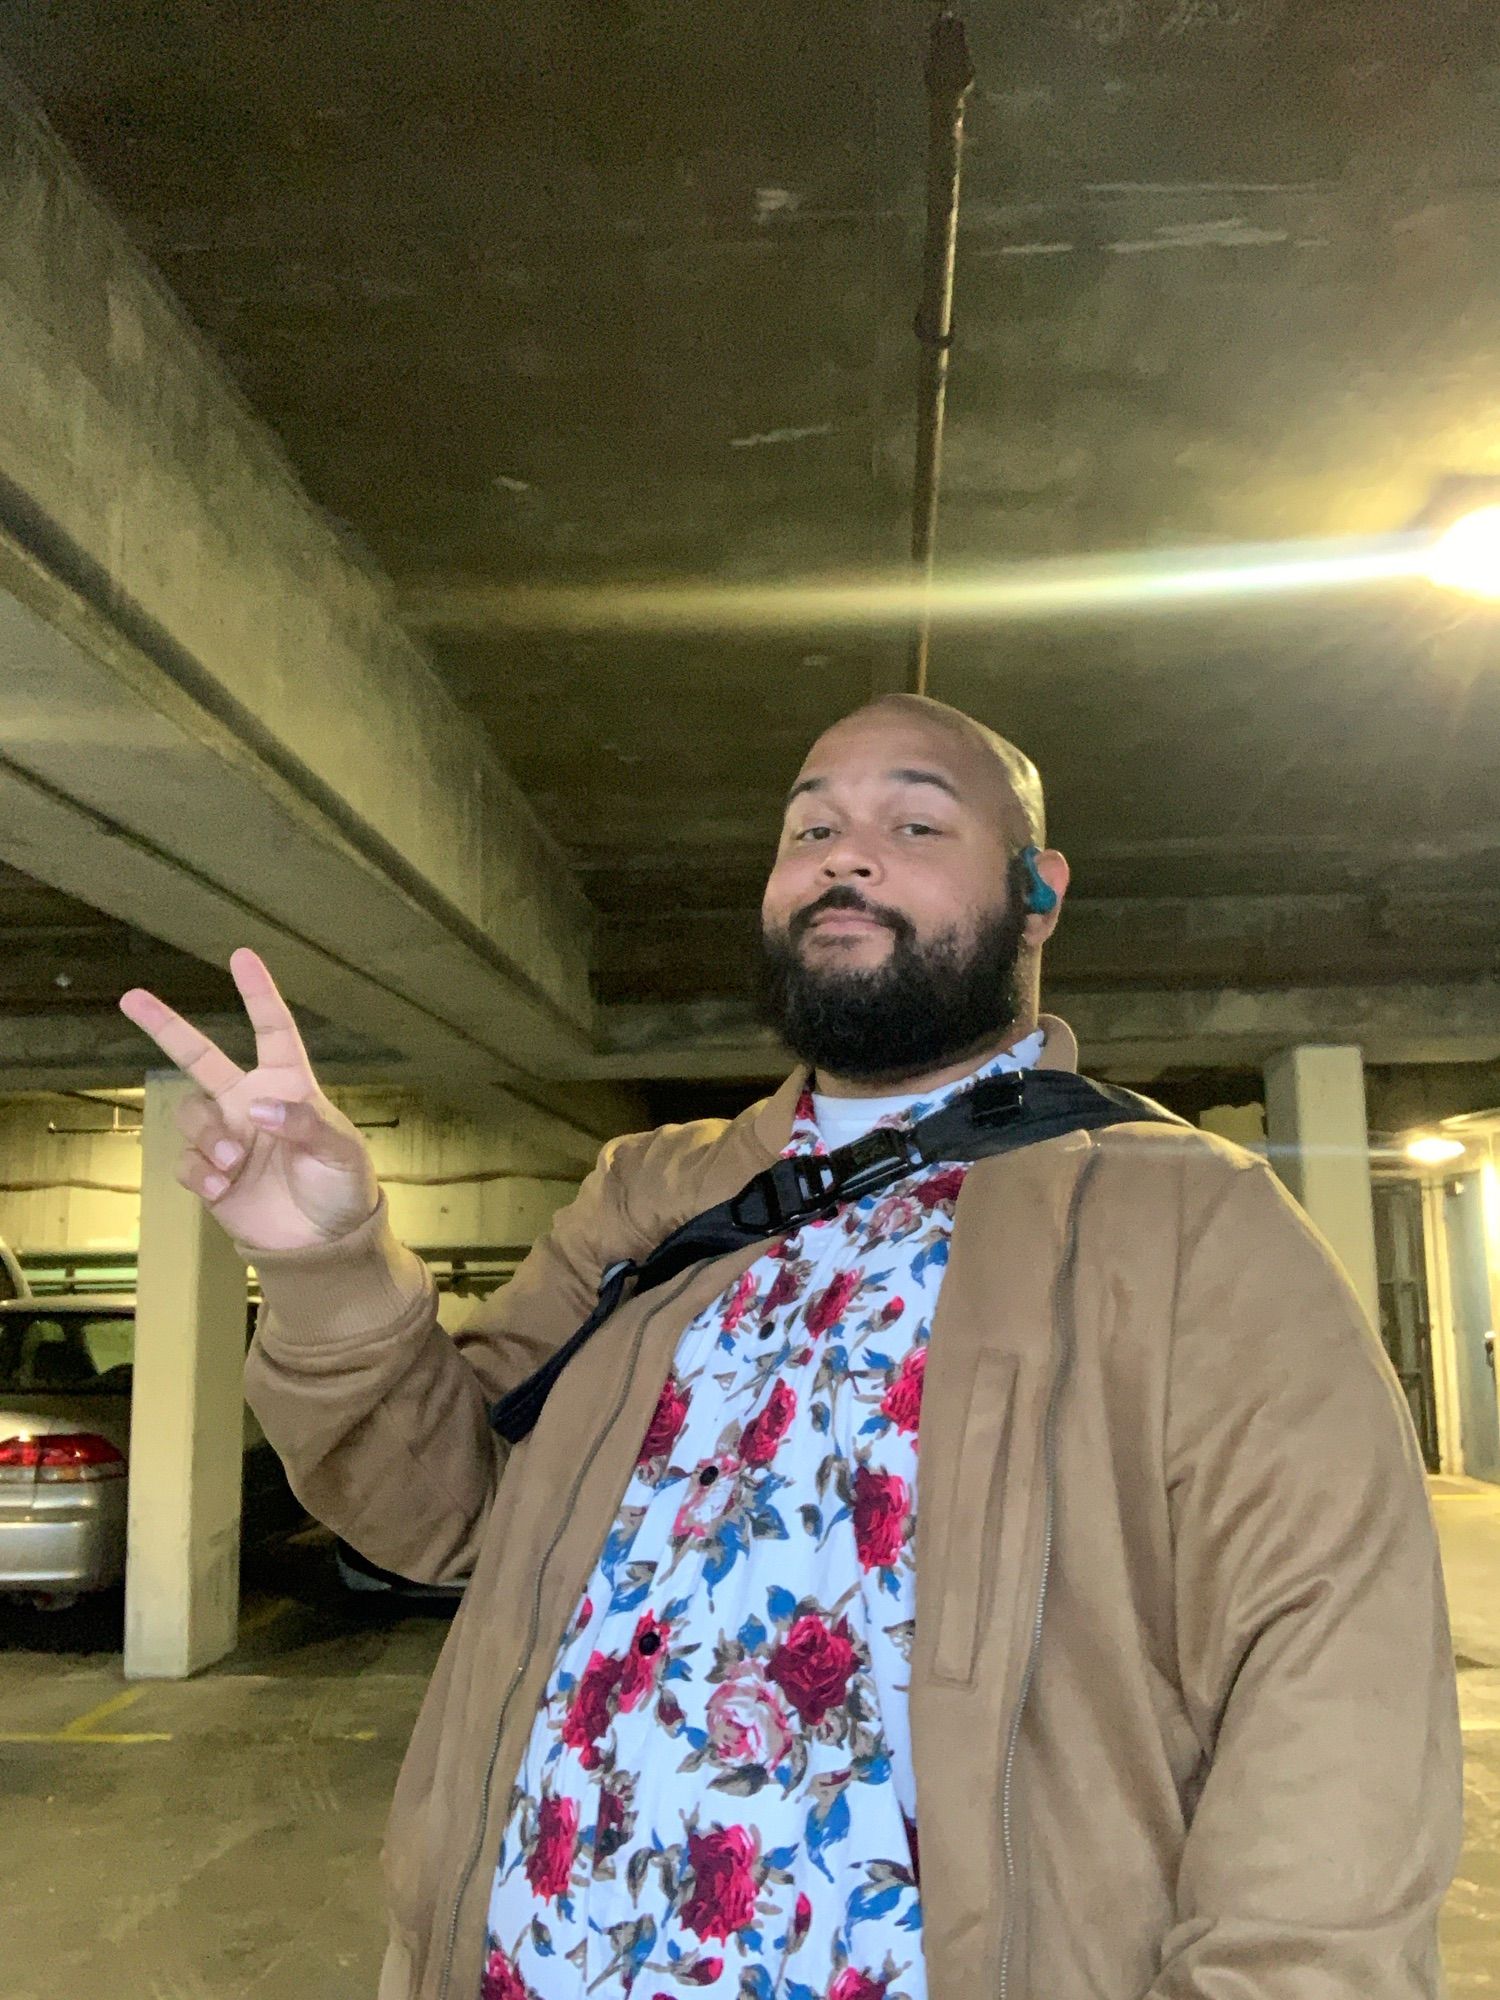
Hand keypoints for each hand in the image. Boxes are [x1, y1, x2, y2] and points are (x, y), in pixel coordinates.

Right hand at [118, 949, 379, 1253]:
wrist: (323, 1243)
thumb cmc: (342, 1186)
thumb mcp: (341, 1151)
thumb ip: (305, 1124)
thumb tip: (258, 1107)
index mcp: (289, 1085)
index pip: (272, 1030)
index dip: (258, 993)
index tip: (242, 956)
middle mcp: (249, 1103)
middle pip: (200, 1056)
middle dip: (165, 1026)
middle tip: (131, 996)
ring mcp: (227, 1137)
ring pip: (189, 1115)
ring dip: (207, 1138)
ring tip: (234, 1164)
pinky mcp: (210, 1173)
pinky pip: (186, 1162)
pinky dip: (201, 1173)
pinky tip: (225, 1188)